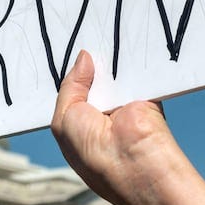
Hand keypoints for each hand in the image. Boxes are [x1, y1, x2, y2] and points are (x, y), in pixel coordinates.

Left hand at [50, 50, 186, 204]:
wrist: (135, 163)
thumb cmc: (94, 154)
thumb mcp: (64, 120)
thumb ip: (70, 87)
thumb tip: (84, 58)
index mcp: (80, 127)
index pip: (72, 94)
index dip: (68, 76)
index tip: (59, 51)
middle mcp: (102, 116)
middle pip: (91, 79)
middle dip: (85, 65)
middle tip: (80, 41)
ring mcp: (124, 105)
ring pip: (111, 73)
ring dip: (107, 63)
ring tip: (99, 42)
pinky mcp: (145, 96)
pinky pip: (133, 71)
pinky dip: (127, 63)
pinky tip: (119, 48)